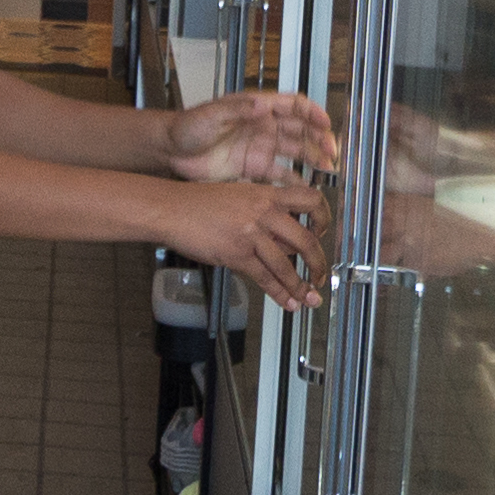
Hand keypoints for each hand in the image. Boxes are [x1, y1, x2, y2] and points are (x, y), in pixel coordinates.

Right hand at [157, 173, 327, 309]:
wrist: (170, 208)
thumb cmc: (199, 203)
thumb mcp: (239, 196)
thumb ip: (265, 212)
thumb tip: (285, 236)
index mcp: (267, 193)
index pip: (311, 200)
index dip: (323, 218)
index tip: (323, 233)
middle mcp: (264, 211)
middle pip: (306, 239)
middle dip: (318, 263)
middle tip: (320, 275)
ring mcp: (251, 233)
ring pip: (287, 264)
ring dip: (300, 286)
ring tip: (307, 297)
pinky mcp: (236, 253)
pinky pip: (265, 278)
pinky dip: (279, 293)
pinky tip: (286, 301)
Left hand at [171, 87, 337, 184]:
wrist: (172, 152)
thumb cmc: (188, 127)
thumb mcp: (211, 114)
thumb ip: (236, 109)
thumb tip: (261, 103)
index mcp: (256, 108)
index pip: (293, 105)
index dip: (312, 113)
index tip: (325, 123)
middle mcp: (263, 126)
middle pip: (300, 130)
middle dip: (319, 139)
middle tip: (331, 152)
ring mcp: (261, 147)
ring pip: (295, 151)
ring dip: (312, 158)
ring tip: (326, 168)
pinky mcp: (254, 167)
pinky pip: (280, 173)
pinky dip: (294, 180)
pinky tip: (306, 187)